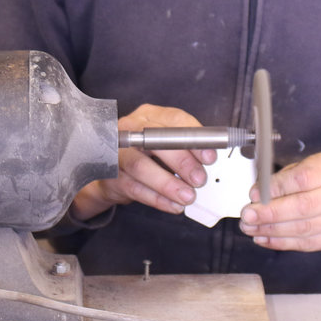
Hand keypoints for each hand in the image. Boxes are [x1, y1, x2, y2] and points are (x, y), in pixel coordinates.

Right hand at [70, 104, 216, 220]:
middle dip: (182, 162)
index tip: (209, 156)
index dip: (194, 139)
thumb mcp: (165, 144)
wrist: (113, 173)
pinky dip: (158, 199)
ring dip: (168, 184)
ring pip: (141, 167)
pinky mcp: (111, 176)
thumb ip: (185, 148)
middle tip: (199, 179)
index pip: (174, 121)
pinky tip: (173, 205)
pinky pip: (135, 188)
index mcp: (150, 115)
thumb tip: (209, 161)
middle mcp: (131, 129)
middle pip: (156, 141)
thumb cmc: (145, 154)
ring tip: (187, 196)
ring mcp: (118, 152)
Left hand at [238, 152, 320, 252]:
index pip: (304, 178)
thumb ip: (283, 179)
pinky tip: (264, 238)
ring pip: (304, 228)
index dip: (277, 187)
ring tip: (251, 228)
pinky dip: (282, 243)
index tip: (255, 194)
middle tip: (248, 215)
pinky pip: (307, 244)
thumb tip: (258, 195)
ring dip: (272, 230)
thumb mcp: (306, 167)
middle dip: (271, 212)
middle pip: (305, 206)